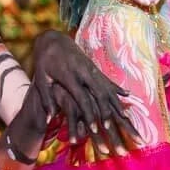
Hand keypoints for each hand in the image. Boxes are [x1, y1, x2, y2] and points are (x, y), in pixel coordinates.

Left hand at [31, 32, 135, 155]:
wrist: (53, 39)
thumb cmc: (44, 61)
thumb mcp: (41, 79)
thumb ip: (46, 99)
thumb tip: (49, 119)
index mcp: (69, 76)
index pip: (82, 98)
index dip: (89, 114)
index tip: (94, 129)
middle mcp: (83, 72)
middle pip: (99, 94)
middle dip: (106, 112)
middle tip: (110, 128)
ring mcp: (91, 69)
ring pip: (107, 88)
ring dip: (115, 103)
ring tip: (123, 117)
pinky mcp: (95, 67)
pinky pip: (108, 80)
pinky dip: (118, 89)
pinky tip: (128, 96)